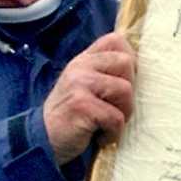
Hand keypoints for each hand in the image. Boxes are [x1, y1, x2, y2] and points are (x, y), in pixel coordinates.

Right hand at [44, 32, 134, 164]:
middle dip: (128, 91)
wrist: (43, 140)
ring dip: (123, 114)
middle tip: (114, 109)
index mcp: (84, 60)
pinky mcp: (81, 104)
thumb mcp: (83, 86)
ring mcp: (79, 83)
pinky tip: (100, 137)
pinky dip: (113, 133)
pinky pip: (116, 117)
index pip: (115, 40)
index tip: (123, 82)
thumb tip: (138, 68)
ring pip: (125, 90)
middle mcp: (80, 66)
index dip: (129, 59)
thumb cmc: (71, 116)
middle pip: (126, 63)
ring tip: (106, 124)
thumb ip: (103, 72)